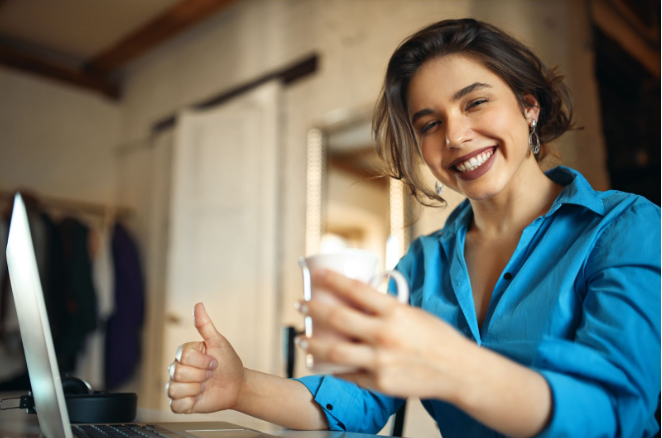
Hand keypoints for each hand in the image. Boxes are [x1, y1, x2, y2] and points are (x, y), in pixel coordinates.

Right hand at [166, 303, 245, 412]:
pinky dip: (189, 403)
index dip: (203, 361)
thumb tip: (198, 305)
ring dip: (196, 389)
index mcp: (184, 353)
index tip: (214, 363)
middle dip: (201, 375)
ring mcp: (177, 386)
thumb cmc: (228, 362)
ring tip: (204, 386)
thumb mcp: (218, 342)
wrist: (237, 385)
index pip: (184, 356)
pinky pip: (175, 405)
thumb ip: (205, 325)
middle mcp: (177, 369)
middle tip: (210, 375)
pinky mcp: (180, 403)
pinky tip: (199, 397)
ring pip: (173, 389)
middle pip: (178, 373)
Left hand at [297, 269, 472, 400]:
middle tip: (300, 304)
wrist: (459, 371)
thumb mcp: (413, 313)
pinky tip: (321, 363)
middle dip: (313, 310)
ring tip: (300, 339)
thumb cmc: (438, 338)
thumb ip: (386, 307)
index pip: (356, 290)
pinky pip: (348, 374)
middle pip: (337, 319)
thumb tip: (358, 296)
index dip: (333, 280)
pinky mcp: (379, 383)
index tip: (317, 274)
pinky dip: (332, 368)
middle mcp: (385, 335)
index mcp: (395, 312)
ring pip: (334, 352)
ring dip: (312, 345)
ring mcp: (380, 361)